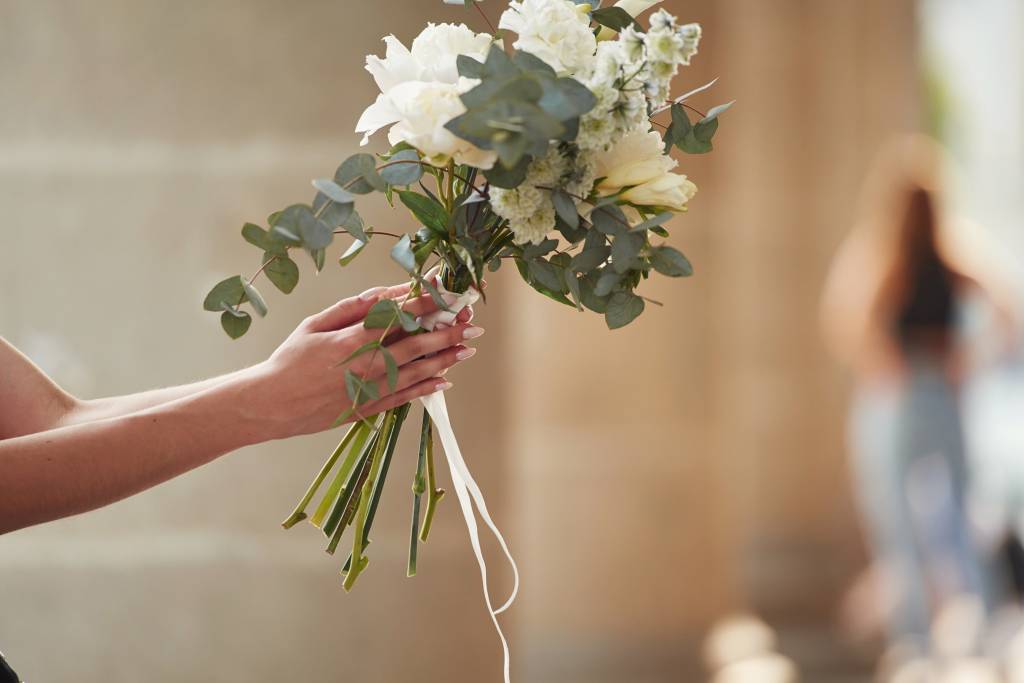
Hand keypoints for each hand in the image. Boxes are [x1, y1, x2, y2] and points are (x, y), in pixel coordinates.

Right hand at [243, 281, 480, 438]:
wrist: (271, 405)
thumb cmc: (289, 360)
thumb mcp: (315, 324)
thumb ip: (351, 308)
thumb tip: (381, 293)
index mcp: (354, 339)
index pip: (400, 316)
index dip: (426, 303)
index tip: (447, 292)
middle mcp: (368, 365)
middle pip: (417, 345)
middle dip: (448, 332)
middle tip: (472, 325)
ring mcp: (370, 390)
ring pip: (418, 373)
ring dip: (445, 360)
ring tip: (467, 350)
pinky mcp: (368, 409)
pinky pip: (405, 398)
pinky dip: (426, 389)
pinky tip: (444, 381)